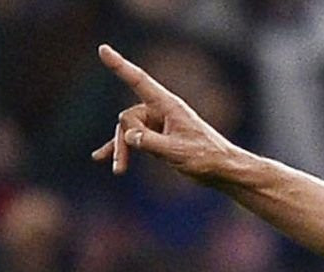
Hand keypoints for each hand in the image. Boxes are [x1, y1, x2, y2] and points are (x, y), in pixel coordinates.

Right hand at [89, 44, 240, 181]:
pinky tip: (99, 157)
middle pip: (128, 117)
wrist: (224, 170)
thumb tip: (128, 135)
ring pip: (128, 130)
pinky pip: (133, 139)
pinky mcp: (157, 137)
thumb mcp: (176, 152)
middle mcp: (162, 111)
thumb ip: (149, 142)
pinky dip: (119, 148)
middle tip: (126, 163)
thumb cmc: (206, 158)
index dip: (120, 66)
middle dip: (125, 139)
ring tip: (118, 170)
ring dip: (121, 149)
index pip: (139, 81)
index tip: (103, 50)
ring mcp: (158, 124)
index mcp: (169, 106)